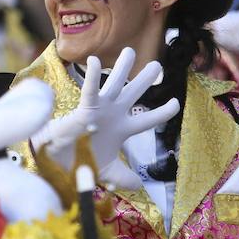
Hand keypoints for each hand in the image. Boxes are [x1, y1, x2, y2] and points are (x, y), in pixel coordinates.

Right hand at [32, 47, 179, 189]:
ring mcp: (101, 109)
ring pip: (114, 83)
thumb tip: (141, 186)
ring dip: (122, 67)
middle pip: (134, 93)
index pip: (148, 119)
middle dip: (145, 78)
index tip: (176, 102)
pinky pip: (90, 91)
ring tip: (130, 51)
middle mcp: (114, 114)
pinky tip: (94, 60)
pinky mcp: (85, 108)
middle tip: (158, 65)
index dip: (163, 111)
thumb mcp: (109, 173)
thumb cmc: (83, 162)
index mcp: (123, 128)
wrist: (62, 164)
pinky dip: (92, 77)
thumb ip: (126, 179)